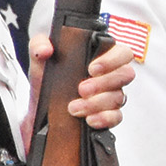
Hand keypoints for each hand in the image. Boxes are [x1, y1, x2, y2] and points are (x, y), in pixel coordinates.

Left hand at [23, 32, 139, 136]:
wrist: (40, 106)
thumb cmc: (47, 78)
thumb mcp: (40, 59)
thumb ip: (39, 45)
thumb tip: (45, 50)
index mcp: (102, 56)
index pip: (122, 53)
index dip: (112, 60)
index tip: (92, 68)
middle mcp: (111, 75)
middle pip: (125, 74)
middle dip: (103, 83)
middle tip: (82, 89)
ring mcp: (112, 95)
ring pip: (119, 97)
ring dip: (96, 103)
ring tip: (74, 108)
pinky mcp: (108, 114)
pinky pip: (116, 117)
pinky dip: (103, 118)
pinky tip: (88, 119)